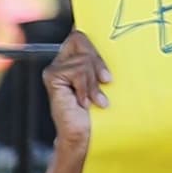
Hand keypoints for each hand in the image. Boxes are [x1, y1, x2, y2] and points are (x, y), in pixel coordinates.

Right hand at [42, 30, 106, 152]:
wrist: (85, 136)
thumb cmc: (98, 113)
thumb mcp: (104, 81)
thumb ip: (102, 62)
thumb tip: (119, 39)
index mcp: (73, 60)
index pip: (81, 36)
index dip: (93, 43)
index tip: (104, 65)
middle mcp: (61, 62)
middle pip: (80, 38)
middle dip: (97, 60)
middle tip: (105, 82)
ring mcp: (54, 70)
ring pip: (82, 58)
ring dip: (93, 81)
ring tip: (93, 99)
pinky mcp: (52, 77)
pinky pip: (77, 70)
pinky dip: (85, 87)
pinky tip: (83, 102)